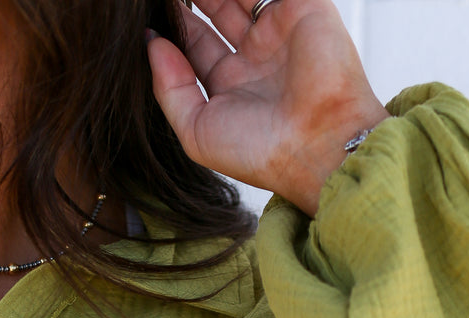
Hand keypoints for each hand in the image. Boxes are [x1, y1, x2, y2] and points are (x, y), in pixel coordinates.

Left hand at [145, 0, 389, 216]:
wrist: (318, 142)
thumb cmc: (261, 152)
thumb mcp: (196, 132)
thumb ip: (169, 88)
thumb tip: (152, 43)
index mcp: (232, 86)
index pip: (195, 44)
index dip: (172, 27)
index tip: (150, 14)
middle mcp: (255, 57)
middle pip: (213, 11)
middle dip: (188, 1)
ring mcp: (277, 31)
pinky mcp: (300, 6)